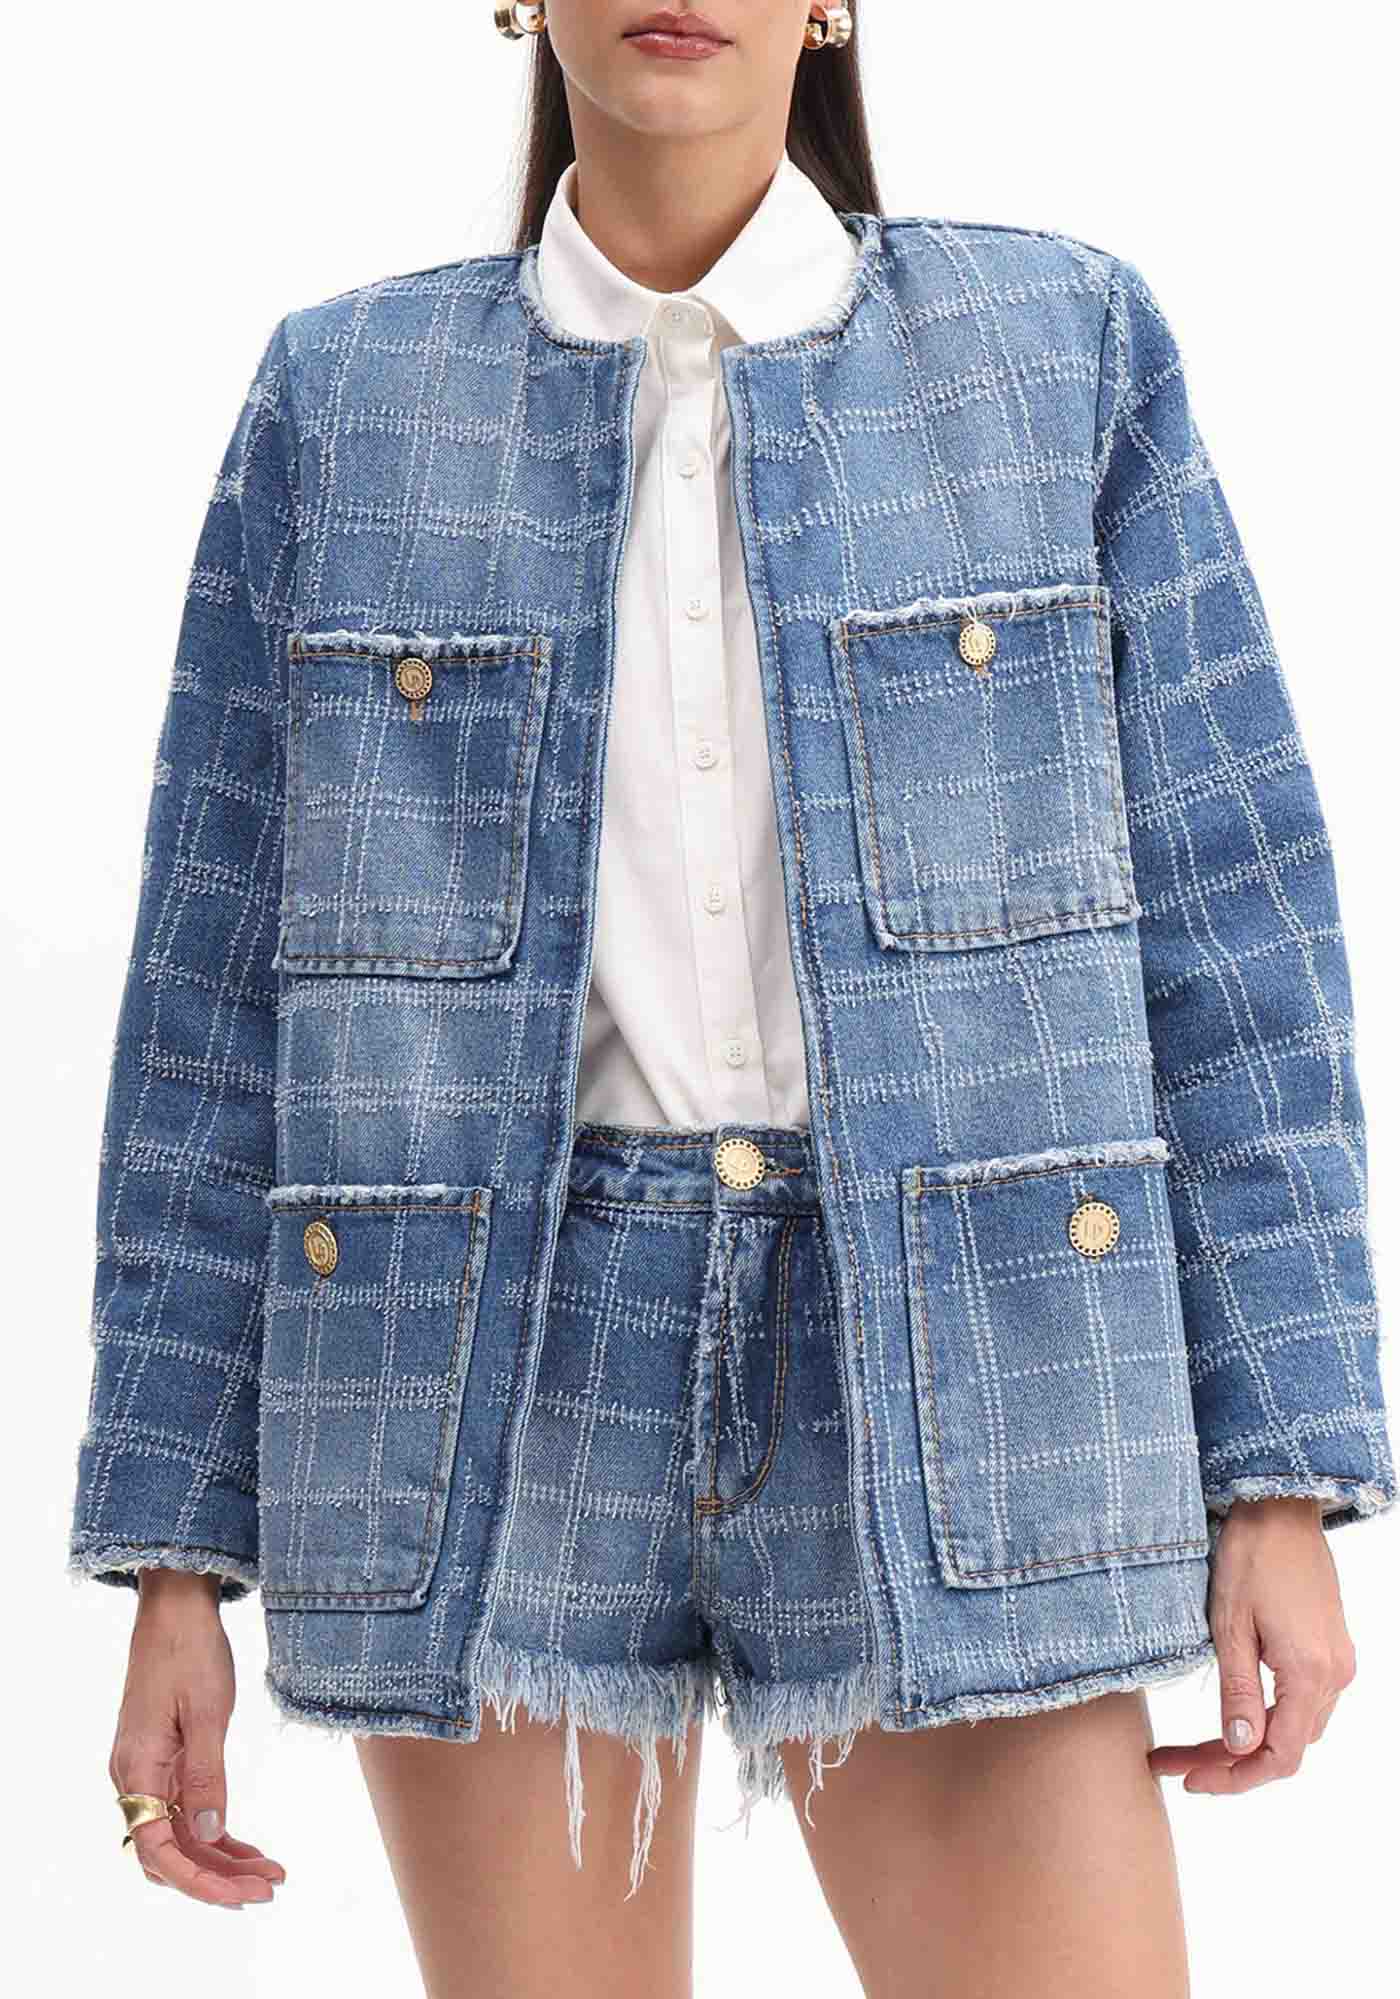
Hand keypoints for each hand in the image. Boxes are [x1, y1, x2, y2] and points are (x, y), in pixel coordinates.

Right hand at [109, 1570, 285, 1905]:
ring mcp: (149, 1770)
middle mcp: (135, 1777)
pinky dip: (217, 1833)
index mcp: (137, 1769)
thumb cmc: (190, 1649)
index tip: (241, 1894)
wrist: (175, 1605)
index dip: (198, 1880)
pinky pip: (187, 1811)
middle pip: (170, 1852)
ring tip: (269, 1874)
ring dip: (221, 1859)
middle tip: (267, 1889)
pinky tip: (248, 1849)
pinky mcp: (166, 1759)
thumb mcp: (208, 1711)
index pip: (158, 1849)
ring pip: (181, 1836)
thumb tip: (212, 1835)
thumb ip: (208, 1776)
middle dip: (217, 1878)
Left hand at [1147, 1496, 1356, 1794]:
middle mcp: (1334, 1675)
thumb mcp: (1230, 1626)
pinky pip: (1302, 1702)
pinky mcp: (1329, 1648)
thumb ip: (1238, 1691)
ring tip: (1193, 1746)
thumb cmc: (1251, 1557)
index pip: (1280, 1756)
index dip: (1235, 1777)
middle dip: (1231, 1763)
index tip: (1189, 1779)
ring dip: (1247, 1742)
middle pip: (1286, 1746)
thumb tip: (1240, 1748)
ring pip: (1294, 1727)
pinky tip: (1231, 1716)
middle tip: (1176, 1762)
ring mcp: (1336, 1662)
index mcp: (1310, 1674)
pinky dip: (1266, 1718)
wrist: (1280, 1509)